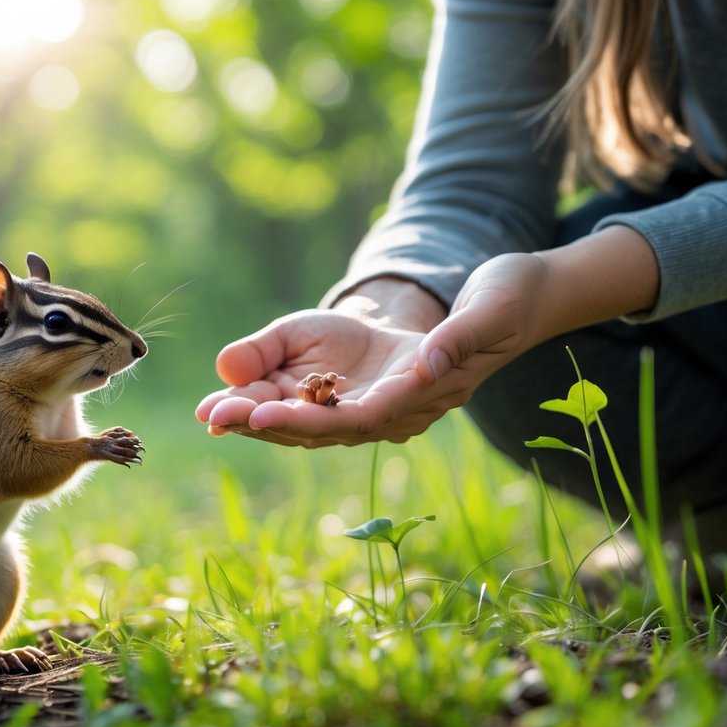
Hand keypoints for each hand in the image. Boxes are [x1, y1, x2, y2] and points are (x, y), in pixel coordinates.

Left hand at [196, 228, 657, 448]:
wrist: (518, 300)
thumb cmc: (509, 300)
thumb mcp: (492, 309)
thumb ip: (460, 337)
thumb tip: (428, 364)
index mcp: (427, 396)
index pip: (362, 419)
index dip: (310, 421)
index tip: (260, 414)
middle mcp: (399, 410)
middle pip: (324, 427)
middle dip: (268, 423)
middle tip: (214, 415)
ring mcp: (381, 401)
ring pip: (311, 419)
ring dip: (261, 416)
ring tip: (209, 411)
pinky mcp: (367, 384)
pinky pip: (314, 398)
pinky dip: (274, 396)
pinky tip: (231, 394)